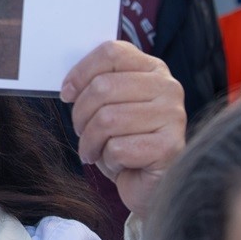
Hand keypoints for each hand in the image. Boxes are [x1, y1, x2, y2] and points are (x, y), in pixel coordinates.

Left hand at [60, 41, 185, 215]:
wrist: (149, 187)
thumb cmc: (126, 144)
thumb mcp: (109, 108)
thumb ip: (98, 87)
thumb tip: (70, 86)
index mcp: (153, 69)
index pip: (112, 53)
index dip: (81, 72)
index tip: (67, 94)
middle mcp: (168, 87)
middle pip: (104, 86)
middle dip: (81, 114)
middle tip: (81, 132)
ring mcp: (173, 116)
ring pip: (107, 119)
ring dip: (91, 141)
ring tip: (96, 150)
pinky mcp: (171, 146)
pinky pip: (119, 148)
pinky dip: (109, 160)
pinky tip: (120, 164)